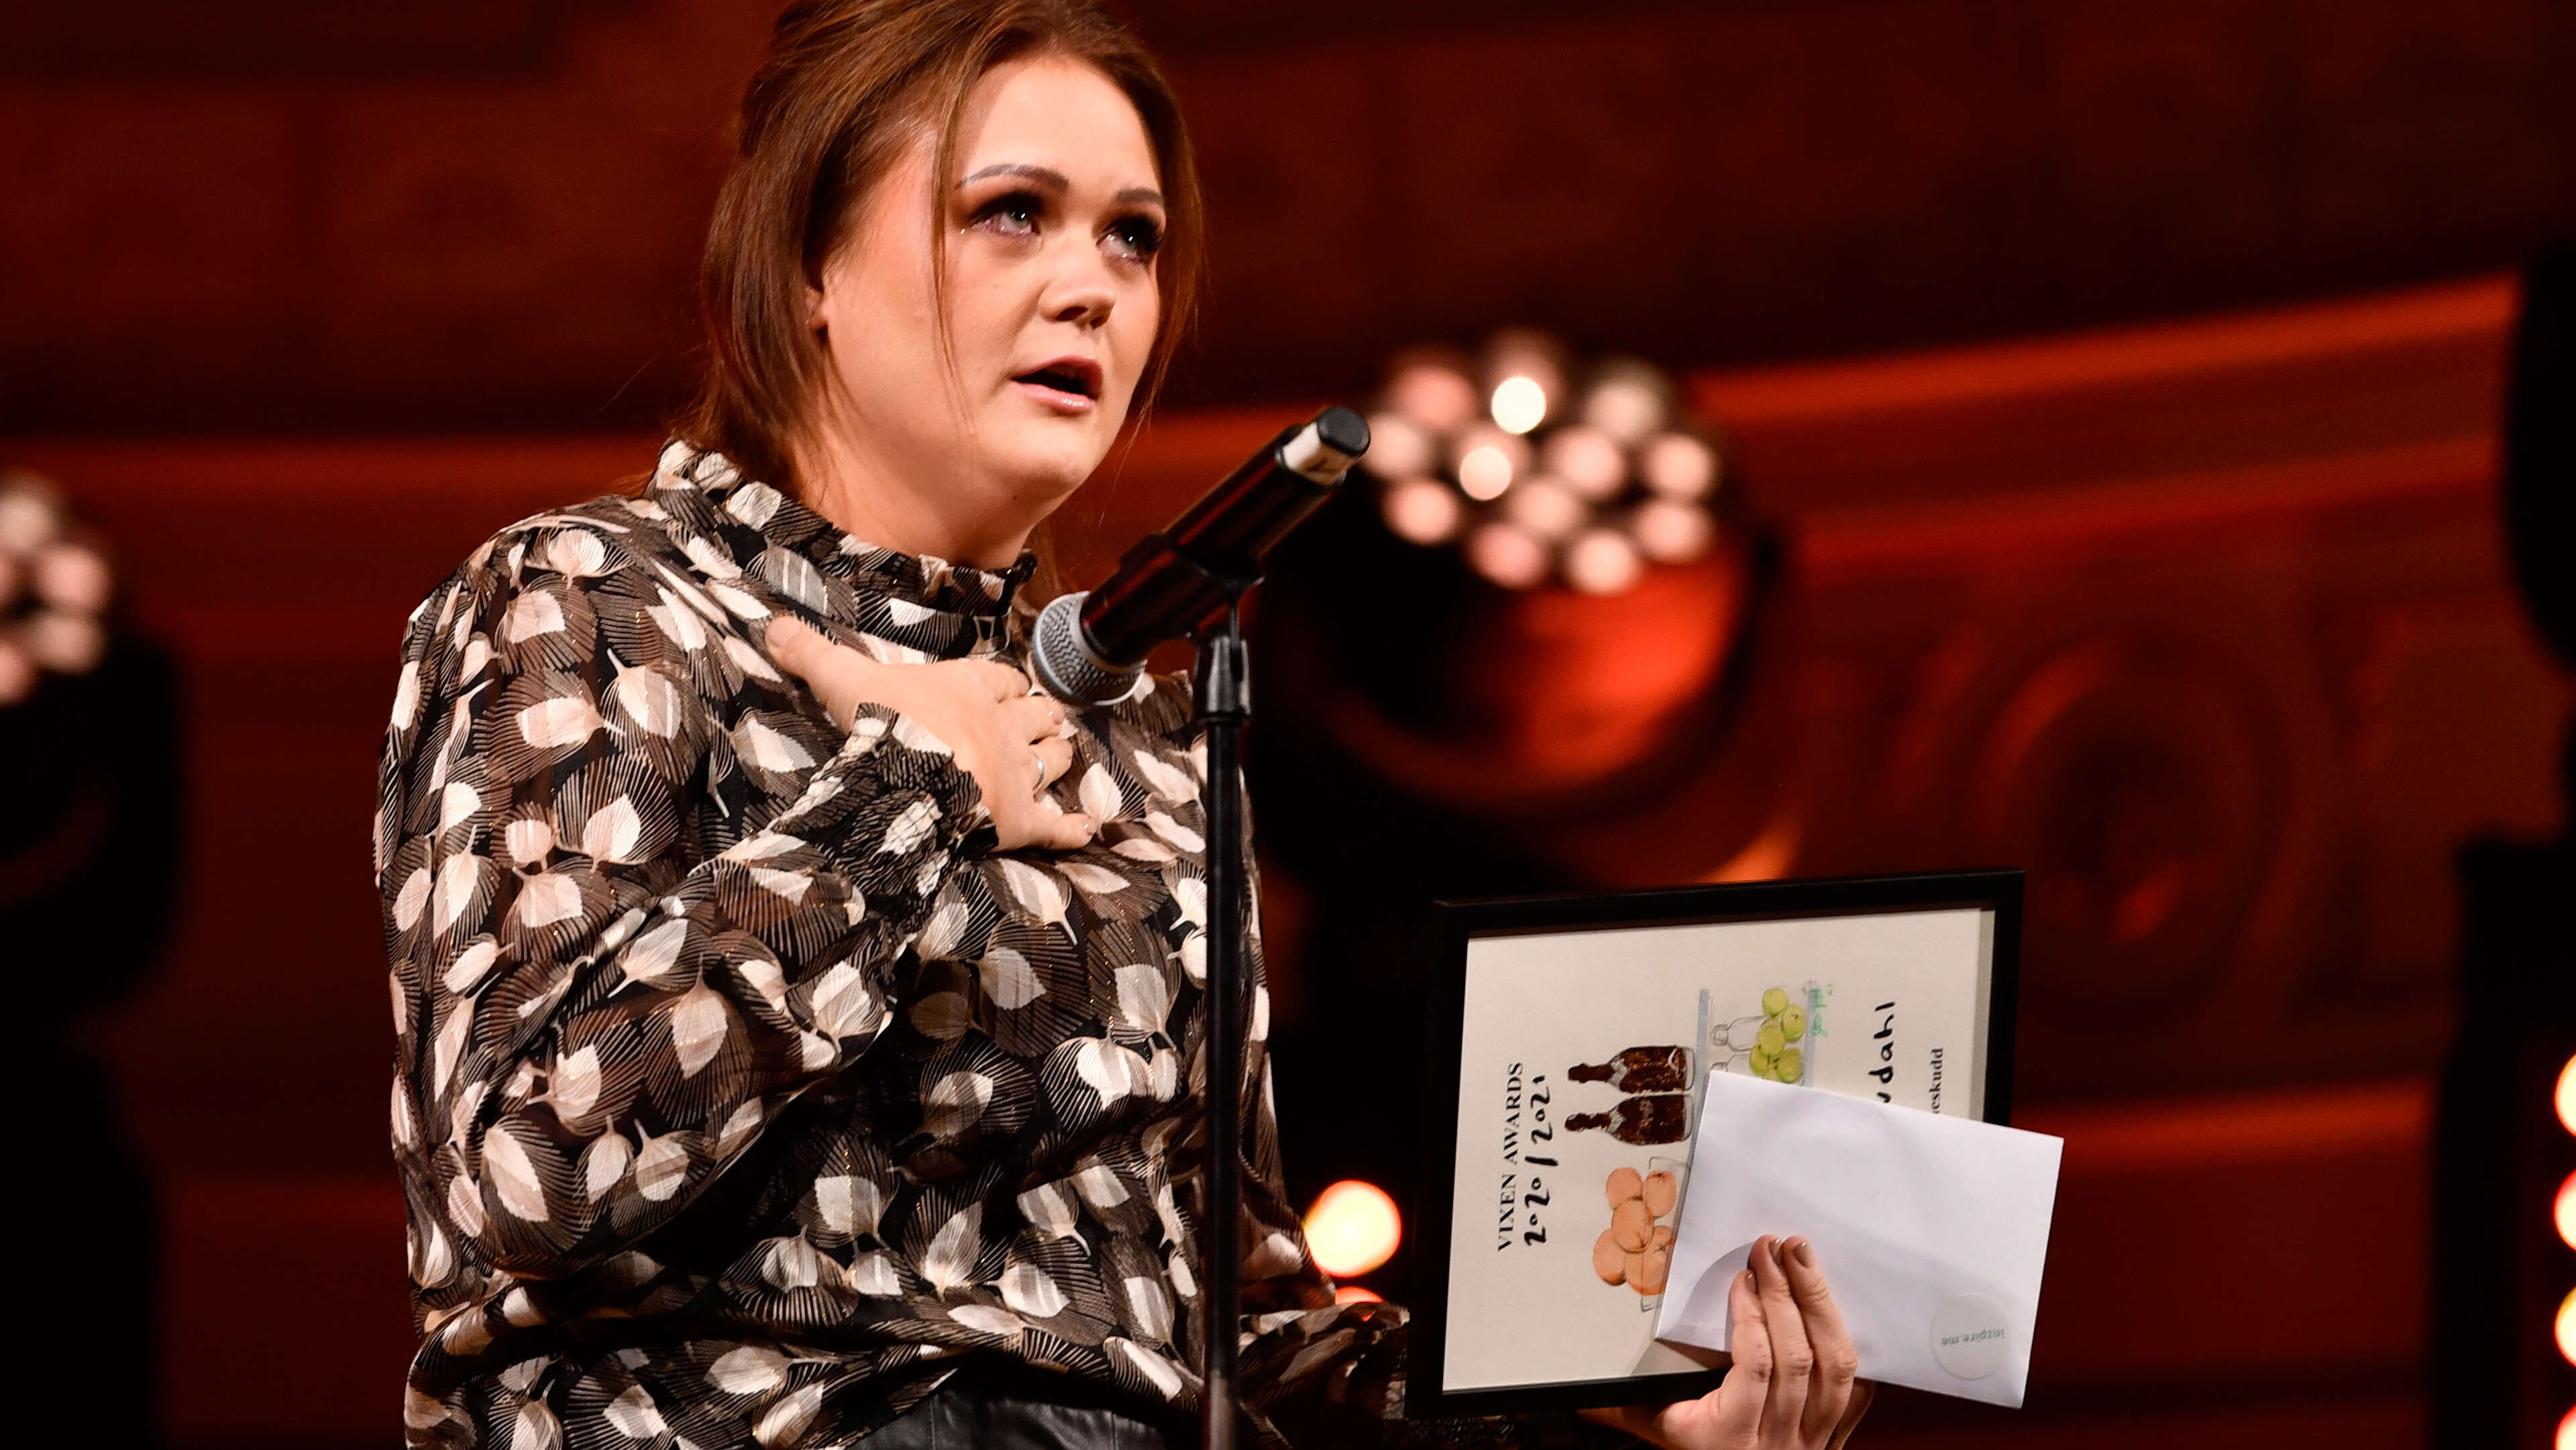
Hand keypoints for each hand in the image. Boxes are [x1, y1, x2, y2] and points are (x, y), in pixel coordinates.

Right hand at [765, 617, 1096, 851]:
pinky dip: (1073, 828)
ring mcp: (1019, 773)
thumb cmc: (884, 724)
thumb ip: (811, 652)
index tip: (1012, 686)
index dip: (1007, 683)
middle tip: (1049, 718)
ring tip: (1064, 755)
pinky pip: (1057, 826)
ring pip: (1055, 758)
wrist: (912, 777)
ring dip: (1060, 756)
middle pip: (1037, 715)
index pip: (1002, 677)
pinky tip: (1086, 830)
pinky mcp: (1023, 821)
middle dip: (1043, 715)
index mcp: (972, 687)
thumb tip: (773, 624)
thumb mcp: (842, 678)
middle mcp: (1005, 725)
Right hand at [1580, 1235, 1871, 1449]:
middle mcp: (1780, 1439)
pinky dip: (1848, 1345)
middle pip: (1796, 1358)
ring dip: (1822, 1306)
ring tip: (1804, 1261)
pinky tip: (1834, 1307)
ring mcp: (1815, 1438)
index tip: (1742, 1276)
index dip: (1753, 1316)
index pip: (1754, 1368)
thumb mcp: (1661, 1433)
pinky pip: (1857, 1390)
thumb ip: (1626, 1408)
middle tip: (1774, 1249)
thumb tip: (1580, 1390)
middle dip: (1786, 1295)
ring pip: (1835, 1367)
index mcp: (1731, 1437)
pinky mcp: (1837, 1436)